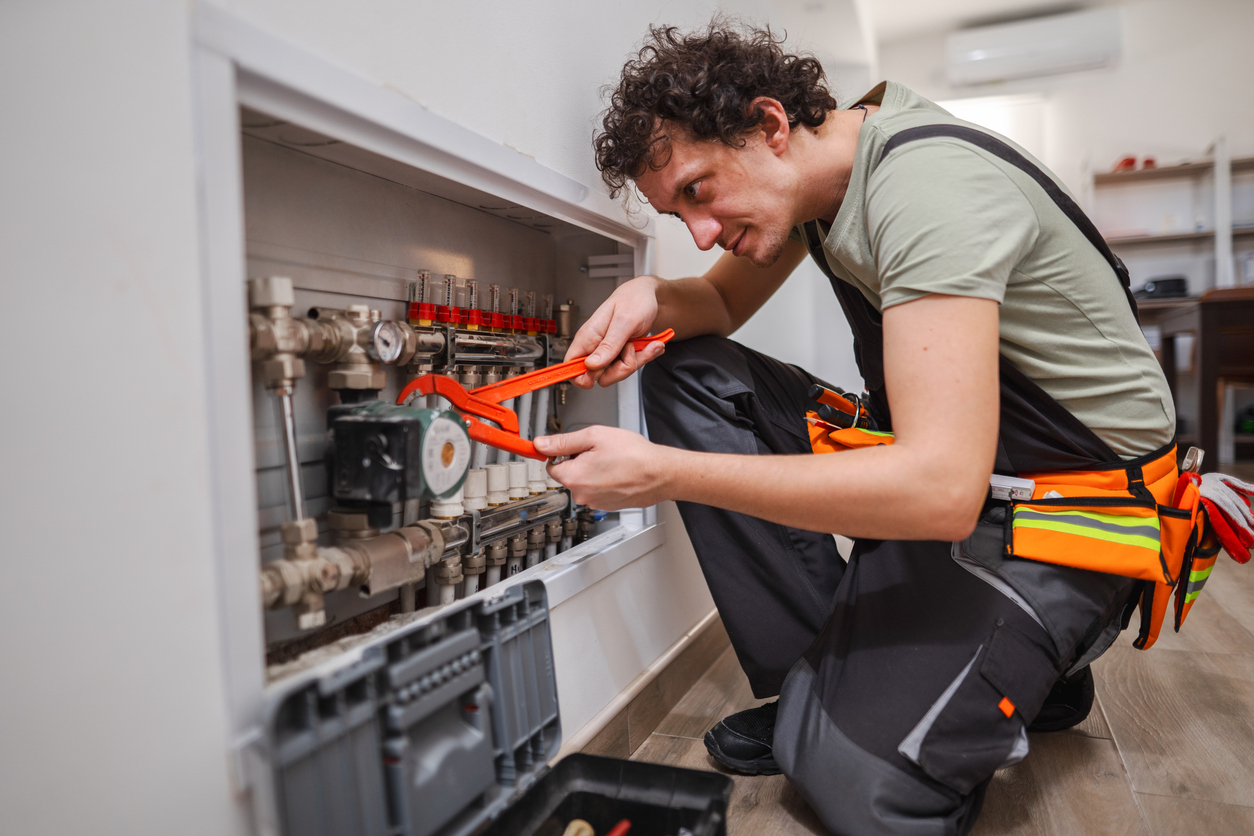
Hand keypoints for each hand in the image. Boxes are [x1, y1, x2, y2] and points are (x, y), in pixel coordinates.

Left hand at [534, 427, 675, 509]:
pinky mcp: (607, 506)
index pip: (550, 465)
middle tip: (599, 450)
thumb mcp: (594, 436)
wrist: (660, 473)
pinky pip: (597, 490)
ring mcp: (595, 503)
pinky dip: (603, 480)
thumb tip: (541, 444)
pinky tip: (618, 471)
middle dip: (579, 460)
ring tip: (612, 460)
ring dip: (592, 470)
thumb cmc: (634, 455)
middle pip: (568, 474)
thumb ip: (563, 441)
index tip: (572, 446)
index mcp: (573, 477)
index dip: (562, 452)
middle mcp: (581, 494)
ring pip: (583, 482)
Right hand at [566, 276, 666, 388]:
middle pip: (599, 377)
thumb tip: (591, 365)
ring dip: (636, 361)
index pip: (570, 365)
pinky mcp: (621, 355)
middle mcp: (595, 347)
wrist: (649, 297)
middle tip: (630, 348)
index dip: (582, 376)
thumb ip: (608, 345)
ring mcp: (608, 353)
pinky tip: (649, 345)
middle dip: (621, 368)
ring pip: (617, 373)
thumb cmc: (634, 300)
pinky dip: (644, 358)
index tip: (599, 372)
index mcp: (588, 337)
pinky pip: (630, 367)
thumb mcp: (624, 321)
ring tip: (642, 343)